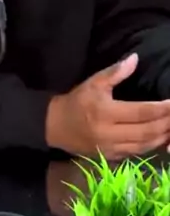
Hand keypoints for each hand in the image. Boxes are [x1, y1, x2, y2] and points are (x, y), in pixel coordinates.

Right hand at [45, 53, 169, 159]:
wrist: (57, 126)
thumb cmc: (77, 101)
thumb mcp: (94, 82)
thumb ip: (115, 72)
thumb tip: (135, 58)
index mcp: (106, 113)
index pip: (141, 112)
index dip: (161, 109)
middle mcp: (110, 133)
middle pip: (147, 131)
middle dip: (166, 124)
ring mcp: (112, 149)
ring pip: (145, 145)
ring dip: (163, 136)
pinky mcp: (113, 157)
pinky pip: (138, 153)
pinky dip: (153, 145)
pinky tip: (162, 138)